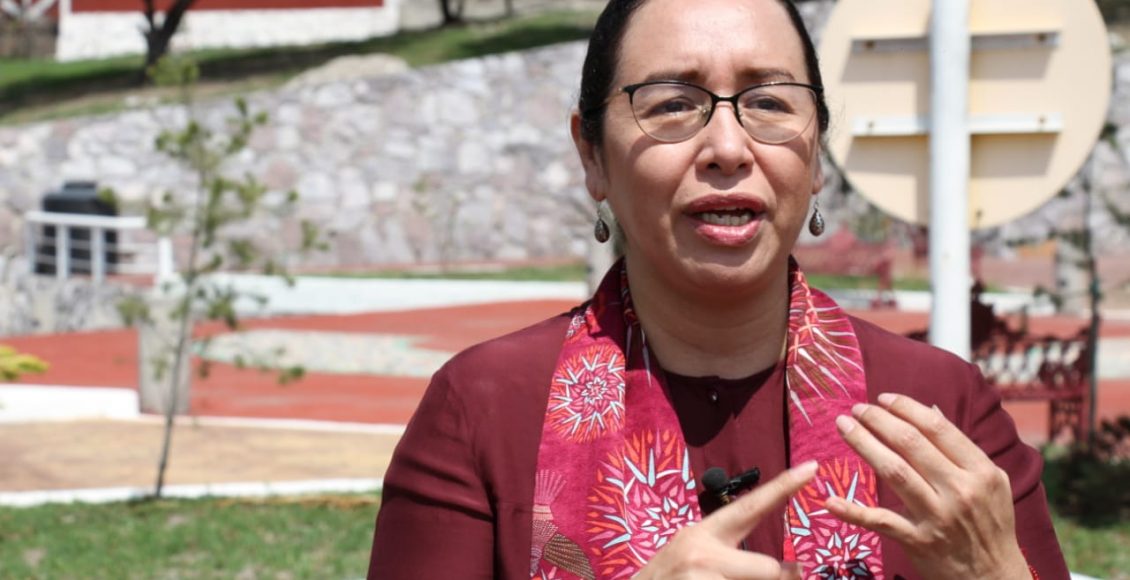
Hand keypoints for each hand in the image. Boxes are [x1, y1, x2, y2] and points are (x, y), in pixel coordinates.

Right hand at [633, 461, 816, 579]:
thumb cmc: (669, 579)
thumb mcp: (694, 556)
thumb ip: (732, 554)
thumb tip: (791, 570)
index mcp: (704, 534)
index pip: (750, 507)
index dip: (783, 488)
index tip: (812, 467)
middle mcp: (702, 552)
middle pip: (768, 568)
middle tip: (787, 576)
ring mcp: (701, 578)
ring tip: (721, 579)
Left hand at [827, 393, 1029, 579]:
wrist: (994, 577)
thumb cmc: (990, 523)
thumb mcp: (990, 481)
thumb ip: (961, 447)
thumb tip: (931, 409)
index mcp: (980, 471)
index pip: (937, 428)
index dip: (907, 408)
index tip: (883, 398)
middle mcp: (960, 490)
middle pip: (911, 444)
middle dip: (879, 420)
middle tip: (857, 408)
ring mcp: (938, 516)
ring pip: (894, 472)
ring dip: (864, 445)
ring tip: (844, 427)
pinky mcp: (918, 541)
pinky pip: (881, 521)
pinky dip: (853, 511)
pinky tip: (830, 499)